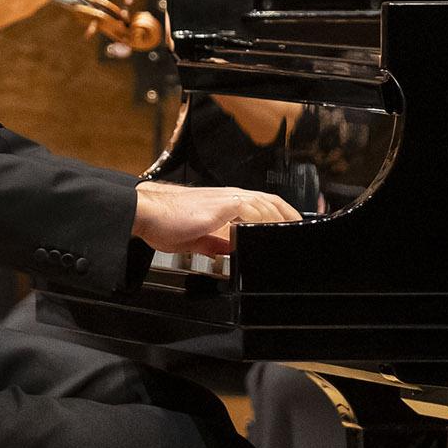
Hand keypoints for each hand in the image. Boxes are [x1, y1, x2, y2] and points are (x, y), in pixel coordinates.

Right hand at [131, 183, 299, 254]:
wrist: (146, 213)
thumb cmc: (164, 223)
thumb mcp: (197, 238)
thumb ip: (216, 242)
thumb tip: (230, 249)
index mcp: (223, 203)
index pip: (259, 205)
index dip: (278, 214)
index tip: (288, 227)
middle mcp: (228, 197)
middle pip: (269, 201)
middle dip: (288, 215)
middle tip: (302, 229)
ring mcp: (225, 199)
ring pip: (264, 204)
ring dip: (281, 218)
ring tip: (293, 231)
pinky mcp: (221, 205)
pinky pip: (251, 210)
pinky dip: (265, 220)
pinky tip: (271, 231)